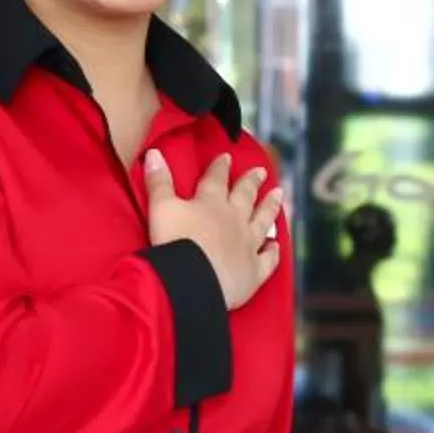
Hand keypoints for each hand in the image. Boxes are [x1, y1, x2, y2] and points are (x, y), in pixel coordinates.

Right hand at [144, 150, 285, 310]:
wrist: (192, 279)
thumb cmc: (175, 242)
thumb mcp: (160, 207)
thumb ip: (159, 181)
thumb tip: (154, 153)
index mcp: (211, 203)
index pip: (216, 180)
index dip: (221, 167)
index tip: (227, 157)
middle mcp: (234, 220)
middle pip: (245, 196)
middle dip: (252, 182)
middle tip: (262, 171)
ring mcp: (248, 245)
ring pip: (263, 221)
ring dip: (270, 207)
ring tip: (279, 194)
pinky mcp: (254, 271)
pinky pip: (268, 259)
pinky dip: (273, 252)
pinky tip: (276, 245)